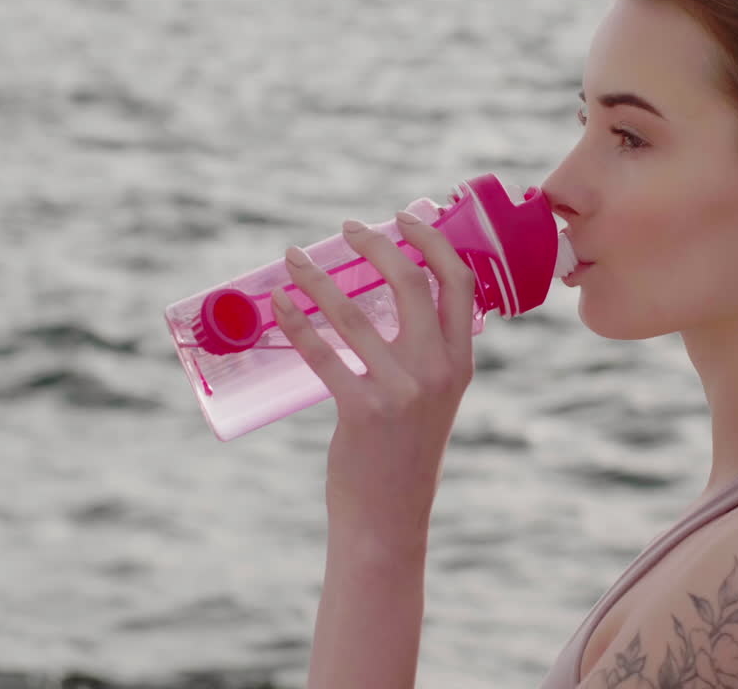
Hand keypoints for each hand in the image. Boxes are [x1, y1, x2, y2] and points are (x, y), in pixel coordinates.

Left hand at [271, 200, 476, 550]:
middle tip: (346, 229)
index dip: (432, 241)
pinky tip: (277, 304)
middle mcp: (438, 371)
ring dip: (317, 277)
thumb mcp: (432, 400)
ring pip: (355, 312)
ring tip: (293, 258)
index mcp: (460, 363)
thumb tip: (389, 303)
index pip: (458, 282)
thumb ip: (424, 356)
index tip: (404, 217)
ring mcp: (402, 390)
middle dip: (375, 243)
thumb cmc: (402, 455)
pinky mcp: (363, 410)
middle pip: (411, 281)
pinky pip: (322, 352)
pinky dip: (295, 321)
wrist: (389, 519)